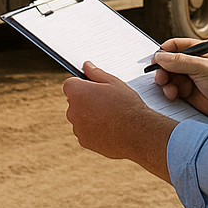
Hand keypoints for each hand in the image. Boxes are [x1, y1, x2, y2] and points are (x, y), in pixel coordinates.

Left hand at [63, 62, 173, 180]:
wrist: (137, 132)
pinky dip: (93, 130)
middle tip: (105, 102)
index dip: (82, 85)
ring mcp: (77, 127)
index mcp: (78, 92)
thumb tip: (87, 66)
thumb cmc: (127, 105)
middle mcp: (72, 110)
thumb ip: (96, 73)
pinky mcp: (84, 141)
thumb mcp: (114, 82)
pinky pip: (85, 132)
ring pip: (80, 118)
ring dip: (89, 116)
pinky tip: (108, 127)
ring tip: (109, 116)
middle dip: (85, 101)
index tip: (93, 88)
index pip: (70, 84)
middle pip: (74, 102)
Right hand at [149, 38, 207, 119]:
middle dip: (163, 70)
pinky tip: (174, 94)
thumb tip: (161, 57)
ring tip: (169, 88)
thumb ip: (181, 61)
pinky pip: (172, 88)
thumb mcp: (203, 67)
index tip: (156, 59)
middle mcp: (192, 63)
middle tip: (161, 77)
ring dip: (166, 82)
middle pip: (169, 62)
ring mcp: (189, 77)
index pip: (176, 46)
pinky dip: (170, 91)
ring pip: (169, 76)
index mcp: (198, 51)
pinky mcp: (187, 91)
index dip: (164, 52)